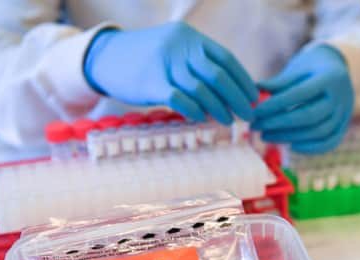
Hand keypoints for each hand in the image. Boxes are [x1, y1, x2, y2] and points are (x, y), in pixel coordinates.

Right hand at [84, 22, 258, 124]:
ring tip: (228, 121)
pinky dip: (195, 111)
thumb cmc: (146, 58)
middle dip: (238, 98)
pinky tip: (202, 119)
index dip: (243, 81)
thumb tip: (231, 89)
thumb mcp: (174, 49)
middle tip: (249, 115)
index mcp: (190, 38)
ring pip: (202, 90)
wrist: (105, 57)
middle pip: (218, 76)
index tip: (254, 98)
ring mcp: (165, 64)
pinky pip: (181, 100)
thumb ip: (198, 63)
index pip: (226, 59)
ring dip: (219, 109)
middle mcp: (180, 48)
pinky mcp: (151, 83)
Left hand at [252, 44, 353, 153]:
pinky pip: (329, 142)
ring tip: (266, 136)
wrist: (337, 69)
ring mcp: (345, 113)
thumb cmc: (310, 68)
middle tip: (256, 127)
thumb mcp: (296, 70)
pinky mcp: (345, 126)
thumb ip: (277, 84)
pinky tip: (291, 146)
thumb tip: (253, 92)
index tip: (255, 112)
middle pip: (309, 115)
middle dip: (279, 124)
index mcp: (329, 76)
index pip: (299, 94)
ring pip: (318, 131)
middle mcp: (341, 96)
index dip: (275, 105)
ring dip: (289, 137)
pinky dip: (310, 148)